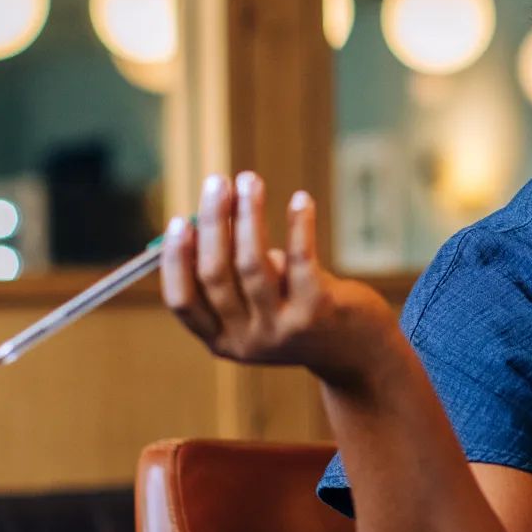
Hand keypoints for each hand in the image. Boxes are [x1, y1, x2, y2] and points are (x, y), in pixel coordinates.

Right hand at [161, 171, 395, 388]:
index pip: (183, 301)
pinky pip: (300, 259)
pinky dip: (299, 225)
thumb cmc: (297, 312)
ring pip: (253, 263)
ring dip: (249, 215)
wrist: (356, 350)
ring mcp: (281, 329)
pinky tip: (301, 199)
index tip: (179, 221)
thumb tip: (210, 214)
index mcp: (221, 340)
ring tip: (249, 181)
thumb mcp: (257, 305)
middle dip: (213, 223)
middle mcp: (247, 340)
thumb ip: (232, 272)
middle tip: (216, 183)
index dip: (176, 260)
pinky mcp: (316, 311)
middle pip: (215, 275)